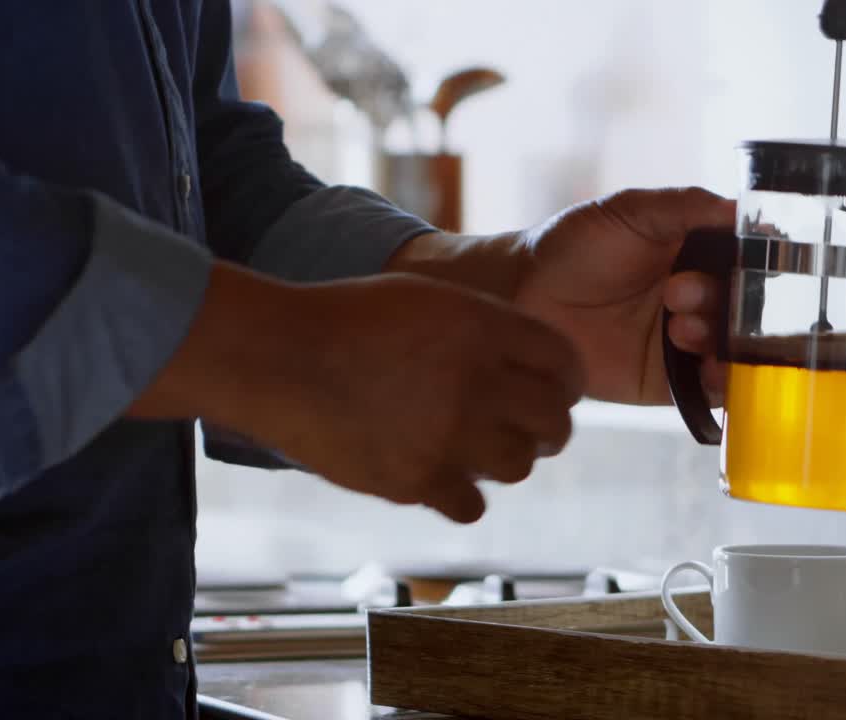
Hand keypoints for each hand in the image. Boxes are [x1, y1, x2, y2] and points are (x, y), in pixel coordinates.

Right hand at [132, 264, 584, 522]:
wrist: (277, 358)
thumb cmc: (347, 321)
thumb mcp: (427, 298)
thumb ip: (486, 326)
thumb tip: (534, 361)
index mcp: (482, 327)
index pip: (565, 363)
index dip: (567, 380)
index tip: (557, 390)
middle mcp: (475, 381)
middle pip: (555, 421)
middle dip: (549, 426)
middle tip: (532, 428)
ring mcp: (447, 434)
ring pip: (520, 465)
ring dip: (507, 459)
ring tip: (480, 448)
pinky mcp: (415, 480)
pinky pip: (472, 505)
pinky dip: (463, 495)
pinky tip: (443, 475)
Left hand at [516, 187, 733, 404]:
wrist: (525, 296)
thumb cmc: (575, 244)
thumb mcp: (633, 211)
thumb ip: (687, 207)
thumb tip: (743, 207)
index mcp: (702, 254)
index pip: (751, 262)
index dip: (758, 264)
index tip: (753, 262)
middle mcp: (704, 298)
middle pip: (749, 309)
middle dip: (727, 303)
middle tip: (679, 293)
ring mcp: (690, 341)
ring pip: (737, 350)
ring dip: (721, 341)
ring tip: (680, 329)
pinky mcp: (671, 382)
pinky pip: (712, 390)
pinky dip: (722, 383)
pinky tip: (707, 368)